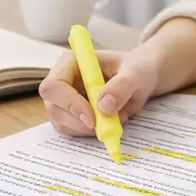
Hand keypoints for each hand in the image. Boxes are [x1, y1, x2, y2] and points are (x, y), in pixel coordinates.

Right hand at [39, 49, 158, 135]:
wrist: (141, 78)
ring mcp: (64, 99)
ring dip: (87, 129)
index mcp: (71, 62)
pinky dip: (89, 132)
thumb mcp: (136, 74)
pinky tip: (108, 122)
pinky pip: (71, 130)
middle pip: (54, 107)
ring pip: (61, 122)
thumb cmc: (136, 69)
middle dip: (79, 121)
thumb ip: (121, 86)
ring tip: (115, 117)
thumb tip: (103, 107)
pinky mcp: (70, 114)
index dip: (69, 104)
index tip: (92, 118)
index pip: (54, 86)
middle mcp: (62, 80)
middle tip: (107, 124)